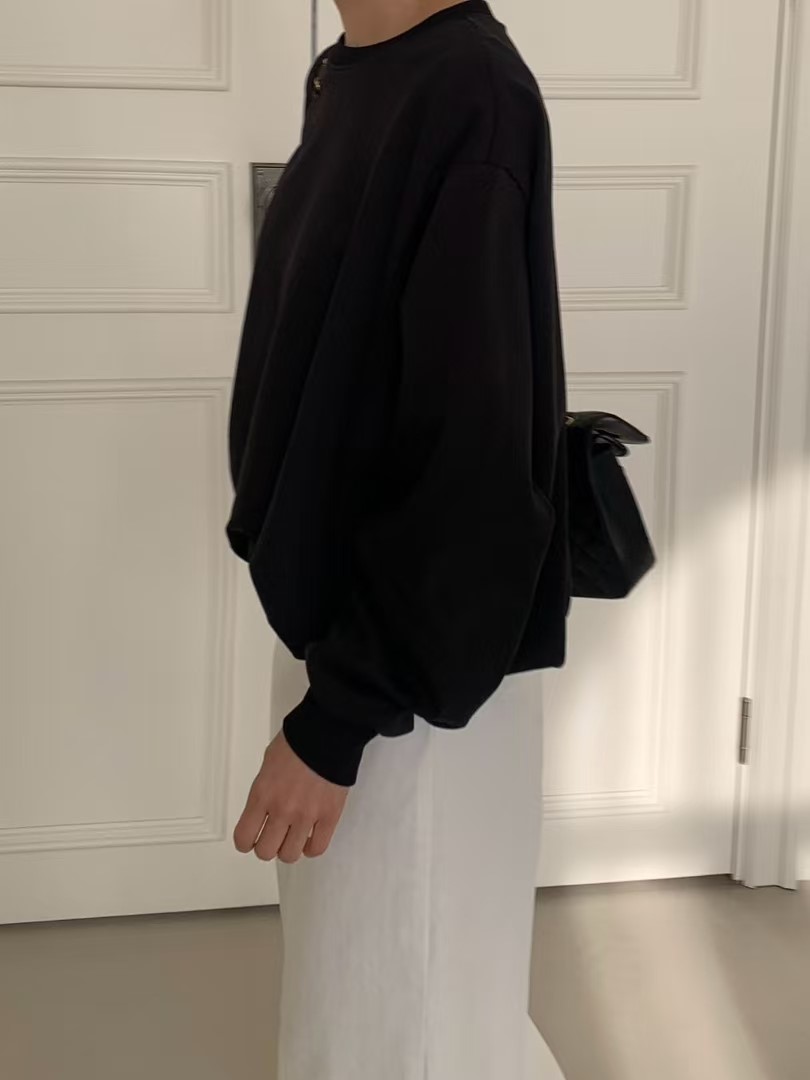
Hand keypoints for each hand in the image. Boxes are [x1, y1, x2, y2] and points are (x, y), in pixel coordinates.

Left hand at [233, 729, 348, 862]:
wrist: (328, 733)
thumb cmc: (298, 742)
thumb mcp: (267, 765)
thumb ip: (264, 792)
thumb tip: (264, 810)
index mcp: (262, 795)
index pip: (244, 838)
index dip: (246, 842)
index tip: (250, 838)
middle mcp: (282, 810)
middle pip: (266, 852)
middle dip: (266, 846)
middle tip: (273, 836)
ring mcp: (306, 815)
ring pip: (290, 855)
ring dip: (288, 848)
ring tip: (292, 837)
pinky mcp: (329, 816)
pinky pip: (317, 848)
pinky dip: (310, 847)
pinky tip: (309, 837)